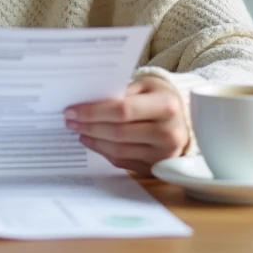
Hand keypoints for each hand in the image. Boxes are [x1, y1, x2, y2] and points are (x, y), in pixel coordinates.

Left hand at [63, 76, 189, 176]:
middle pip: (118, 133)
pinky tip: (92, 141)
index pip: (122, 110)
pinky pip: (123, 162)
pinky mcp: (156, 167)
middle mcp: (169, 133)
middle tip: (69, 121)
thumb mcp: (145, 85)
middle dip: (88, 127)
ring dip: (93, 140)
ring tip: (78, 131)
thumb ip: (120, 92)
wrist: (183, 118)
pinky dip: (103, 152)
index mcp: (166, 106)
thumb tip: (86, 102)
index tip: (72, 110)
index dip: (93, 112)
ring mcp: (164, 154)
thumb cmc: (159, 96)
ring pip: (118, 150)